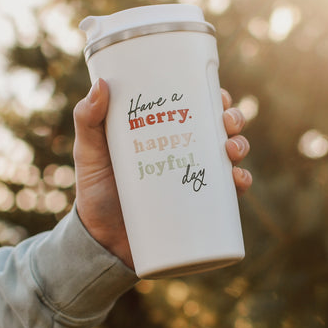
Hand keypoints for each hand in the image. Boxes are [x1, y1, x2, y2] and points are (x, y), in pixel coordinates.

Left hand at [72, 78, 251, 268]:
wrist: (101, 241)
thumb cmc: (95, 190)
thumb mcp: (89, 151)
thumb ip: (87, 120)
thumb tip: (101, 85)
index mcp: (165, 129)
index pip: (196, 103)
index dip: (214, 94)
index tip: (218, 92)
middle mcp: (185, 149)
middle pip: (220, 126)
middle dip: (233, 119)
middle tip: (226, 123)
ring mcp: (194, 177)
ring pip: (230, 154)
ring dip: (240, 146)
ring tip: (231, 151)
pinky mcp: (200, 206)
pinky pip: (230, 192)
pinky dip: (240, 182)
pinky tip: (238, 180)